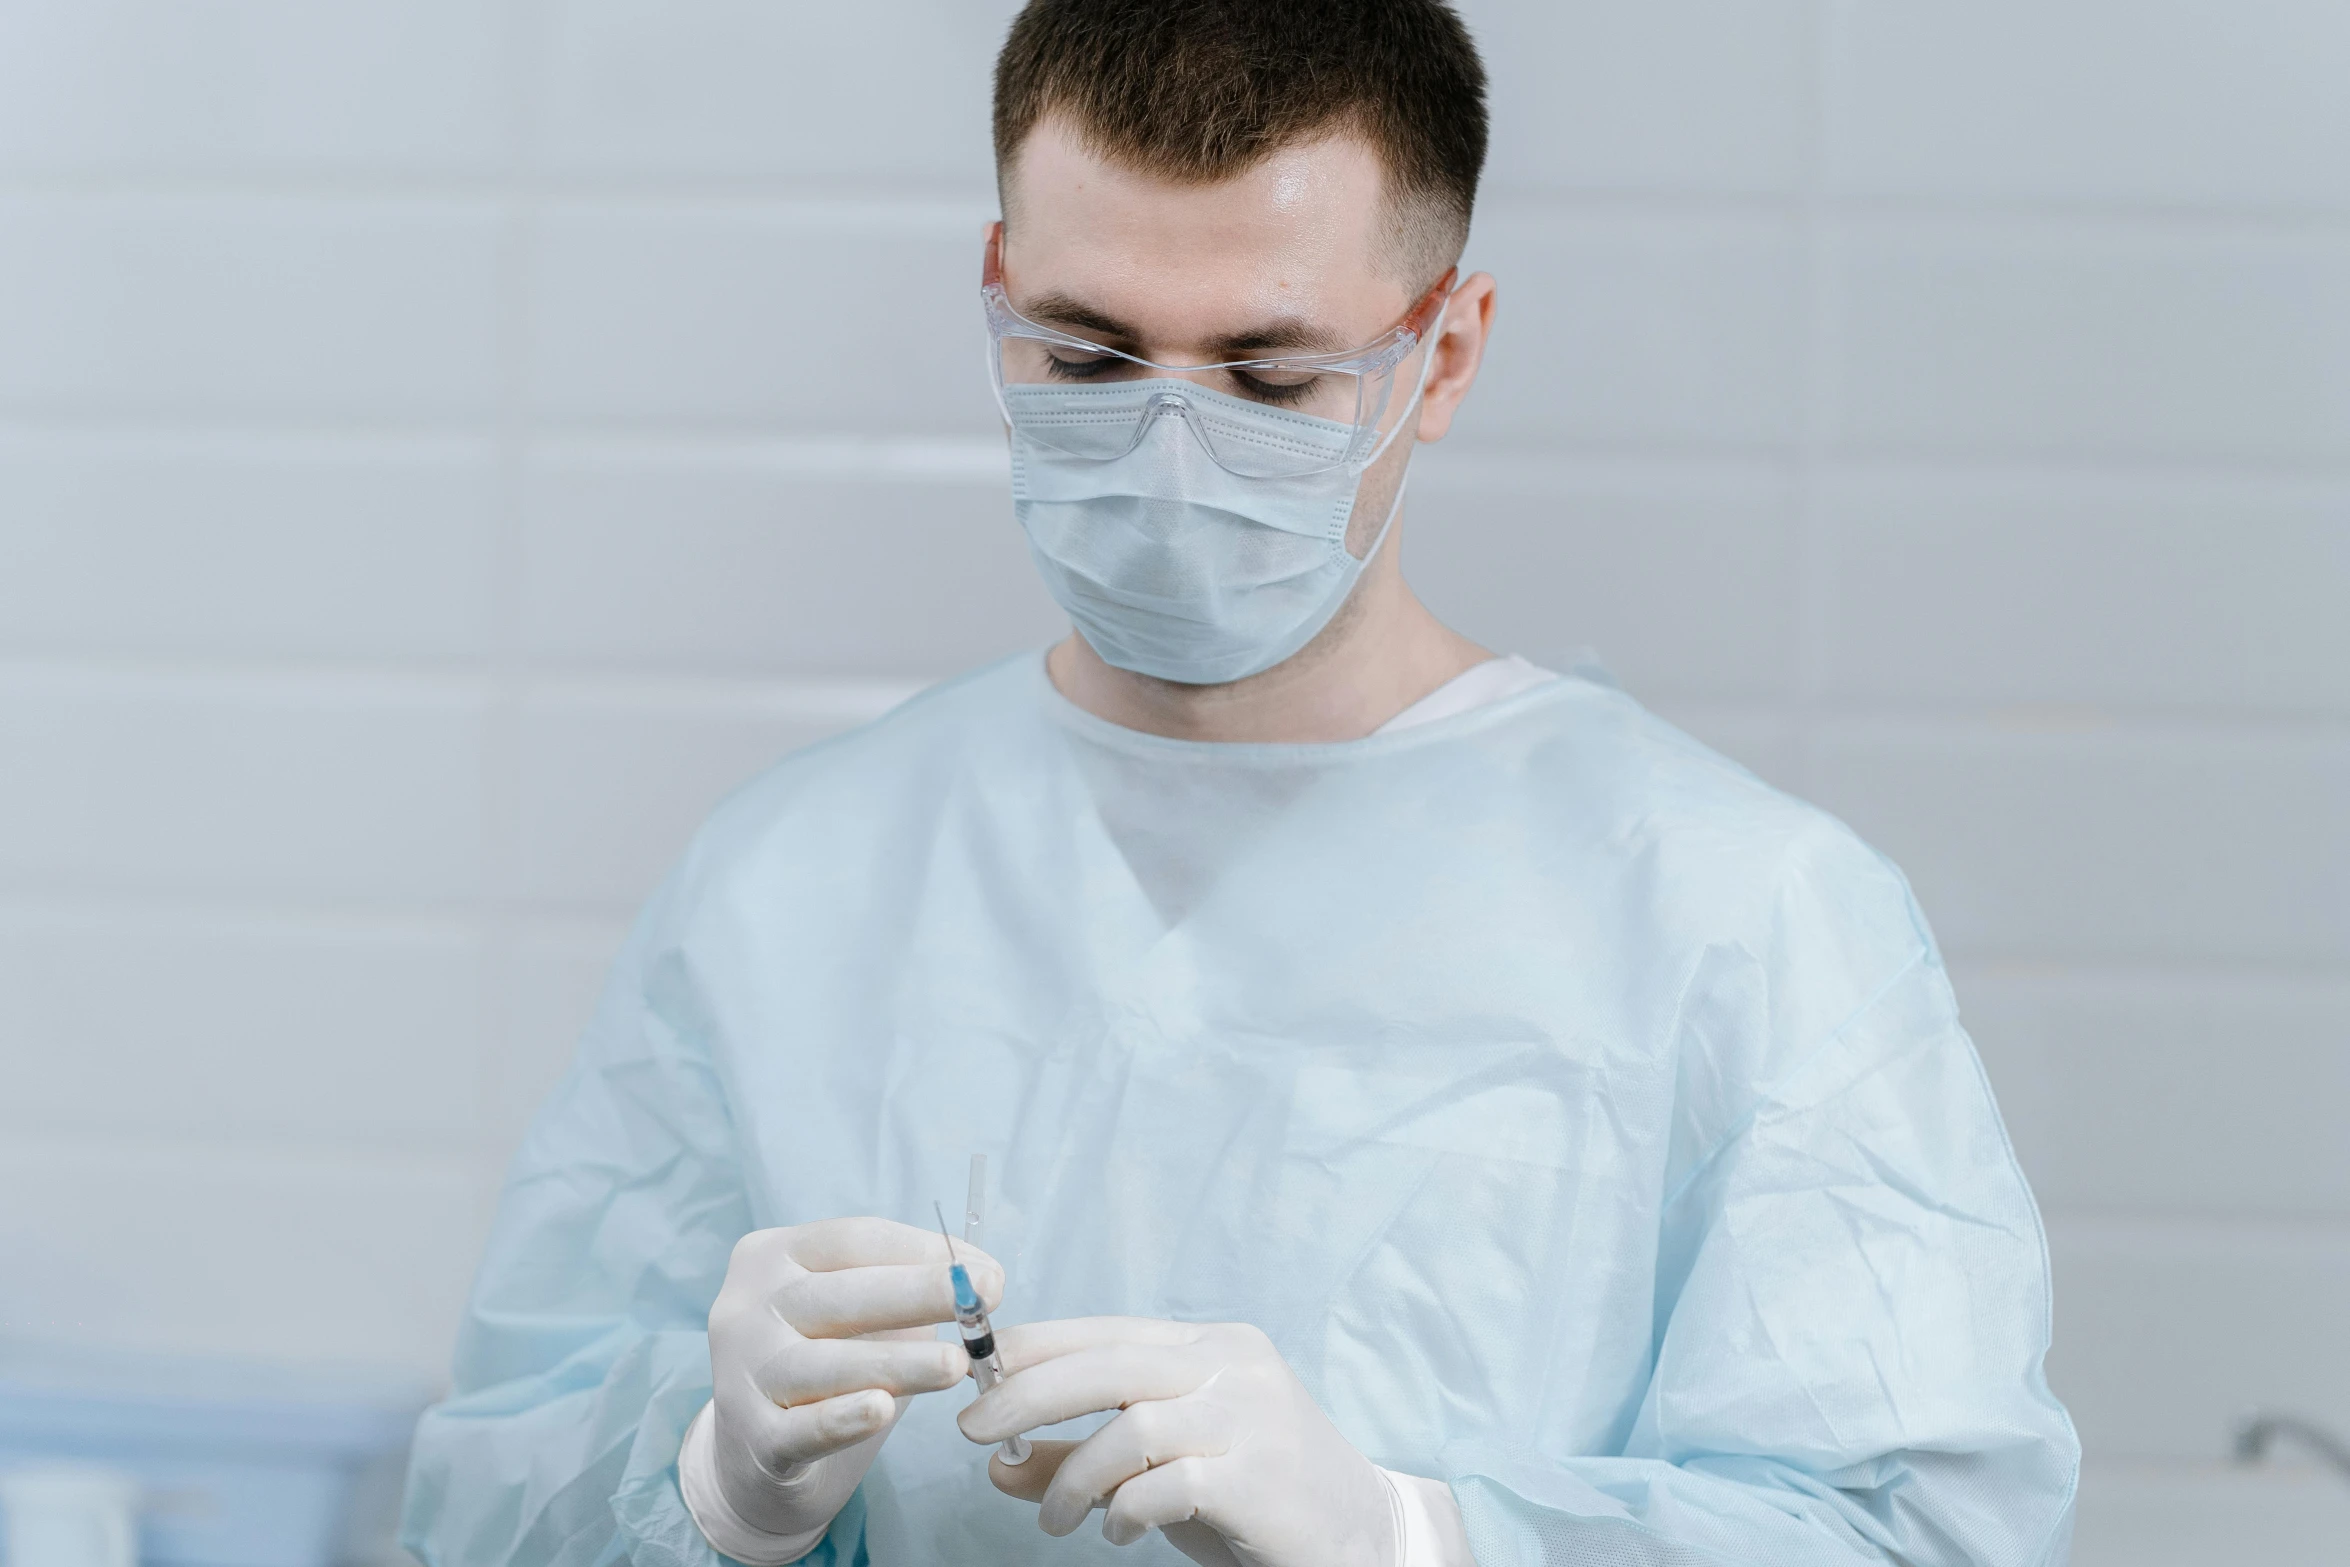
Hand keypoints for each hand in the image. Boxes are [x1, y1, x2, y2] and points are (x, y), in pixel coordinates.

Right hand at [701, 1218, 1002, 1541]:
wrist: (751, 1455)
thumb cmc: (819, 1365)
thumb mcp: (852, 1317)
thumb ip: (904, 1293)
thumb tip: (983, 1279)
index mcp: (771, 1257)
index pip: (853, 1241)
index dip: (922, 1251)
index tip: (986, 1271)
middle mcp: (745, 1307)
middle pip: (841, 1294)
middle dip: (920, 1292)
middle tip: (985, 1297)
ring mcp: (741, 1373)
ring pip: (826, 1363)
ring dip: (897, 1362)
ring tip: (955, 1364)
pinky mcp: (751, 1439)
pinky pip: (801, 1428)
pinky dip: (842, 1419)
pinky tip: (881, 1411)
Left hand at [956, 1317, 1399, 1566]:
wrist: (1360, 1541)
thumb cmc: (1252, 1502)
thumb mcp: (1161, 1473)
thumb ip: (1083, 1461)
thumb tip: (995, 1464)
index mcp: (1211, 1347)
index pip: (1107, 1330)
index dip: (1036, 1344)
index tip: (973, 1366)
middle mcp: (1234, 1367)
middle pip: (1109, 1364)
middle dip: (1028, 1393)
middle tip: (970, 1430)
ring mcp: (1253, 1418)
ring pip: (1133, 1426)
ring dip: (1073, 1477)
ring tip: (1055, 1523)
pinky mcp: (1261, 1477)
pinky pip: (1166, 1484)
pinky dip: (1123, 1508)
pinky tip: (1114, 1532)